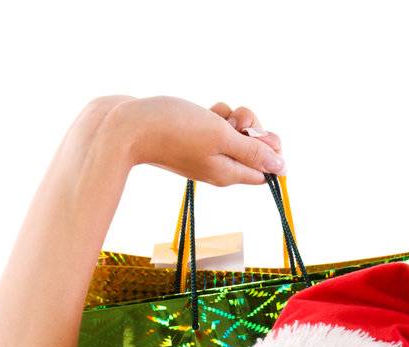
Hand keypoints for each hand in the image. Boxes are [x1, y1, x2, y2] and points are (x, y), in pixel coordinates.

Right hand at [106, 94, 284, 186]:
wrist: (127, 127)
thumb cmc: (174, 130)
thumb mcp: (220, 137)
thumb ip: (252, 152)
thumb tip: (282, 167)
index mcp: (229, 173)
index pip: (265, 170)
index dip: (269, 148)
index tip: (256, 133)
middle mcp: (219, 167)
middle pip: (252, 149)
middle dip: (250, 127)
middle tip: (234, 119)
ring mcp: (205, 153)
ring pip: (234, 133)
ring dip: (232, 117)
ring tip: (214, 113)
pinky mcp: (192, 139)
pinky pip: (216, 126)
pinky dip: (215, 115)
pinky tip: (204, 110)